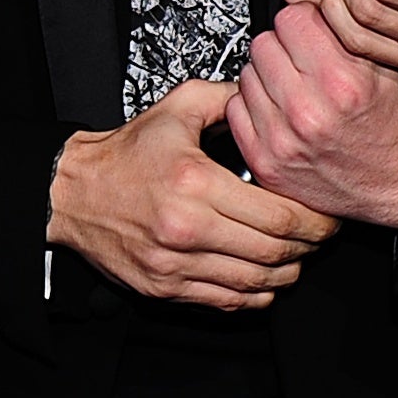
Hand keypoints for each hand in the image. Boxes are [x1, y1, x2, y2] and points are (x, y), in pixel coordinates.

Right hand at [44, 77, 336, 307]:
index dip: (315, 220)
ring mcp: (176, 265)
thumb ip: (226, 98)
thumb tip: (264, 95)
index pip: (279, 215)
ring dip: (288, 271)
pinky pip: (228, 302)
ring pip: (257, 282)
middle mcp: (187, 228)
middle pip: (276, 251)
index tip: (325, 213)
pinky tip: (263, 276)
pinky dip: (257, 293)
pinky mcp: (166, 288)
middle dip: (310, 245)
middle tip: (320, 233)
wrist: (73, 193)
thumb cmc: (124, 154)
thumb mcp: (175, 109)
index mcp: (195, 183)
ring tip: (296, 253)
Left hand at [230, 1, 397, 229]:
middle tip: (302, 62)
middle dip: (282, 46)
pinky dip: (252, 106)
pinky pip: (234, 109)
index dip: (303, 21)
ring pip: (245, 74)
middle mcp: (307, 111)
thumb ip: (341, 30)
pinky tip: (278, 112)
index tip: (310, 32)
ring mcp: (281, 139)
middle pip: (263, 43)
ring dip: (265, 76)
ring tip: (293, 90)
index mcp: (341, 81)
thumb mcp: (386, 67)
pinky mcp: (265, 161)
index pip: (291, 18)